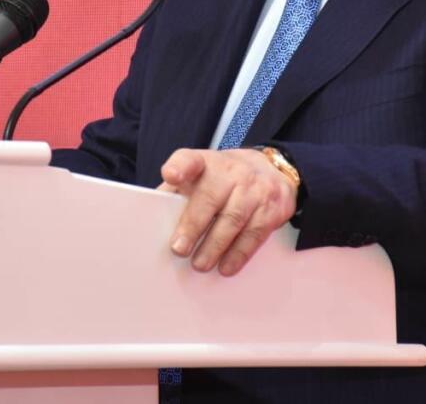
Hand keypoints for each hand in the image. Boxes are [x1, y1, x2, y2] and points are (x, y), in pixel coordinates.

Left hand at [157, 148, 297, 275]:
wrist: (272, 169)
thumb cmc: (224, 178)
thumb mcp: (201, 174)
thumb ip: (179, 190)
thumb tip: (153, 218)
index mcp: (207, 162)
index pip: (191, 159)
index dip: (180, 167)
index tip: (171, 175)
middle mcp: (232, 171)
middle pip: (211, 198)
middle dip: (193, 226)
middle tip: (179, 249)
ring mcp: (255, 189)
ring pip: (233, 219)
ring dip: (215, 246)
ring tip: (200, 264)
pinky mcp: (272, 208)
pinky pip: (254, 234)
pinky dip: (239, 253)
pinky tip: (226, 266)